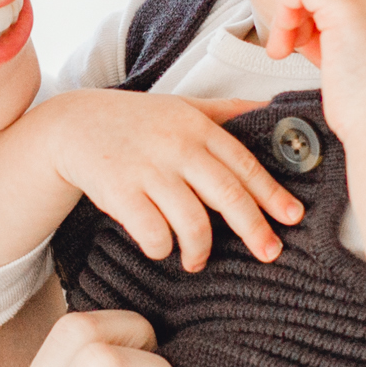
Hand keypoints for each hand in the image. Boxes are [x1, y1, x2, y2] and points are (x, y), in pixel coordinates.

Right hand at [29, 91, 299, 270]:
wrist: (73, 124)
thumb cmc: (136, 120)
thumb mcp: (183, 105)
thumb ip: (225, 111)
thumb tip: (271, 108)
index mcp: (197, 126)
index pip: (245, 164)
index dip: (272, 194)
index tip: (293, 217)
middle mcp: (177, 146)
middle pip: (228, 194)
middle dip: (254, 228)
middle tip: (270, 253)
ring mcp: (148, 170)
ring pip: (192, 222)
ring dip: (200, 250)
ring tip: (197, 261)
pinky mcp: (120, 192)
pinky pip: (153, 233)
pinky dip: (162, 248)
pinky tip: (162, 248)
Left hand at [260, 0, 365, 145]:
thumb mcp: (355, 60)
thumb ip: (335, 33)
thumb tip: (298, 19)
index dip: (320, 12)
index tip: (309, 45)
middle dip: (303, 10)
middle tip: (295, 47)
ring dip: (289, 14)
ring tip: (287, 48)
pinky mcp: (347, 7)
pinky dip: (283, 12)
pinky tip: (284, 46)